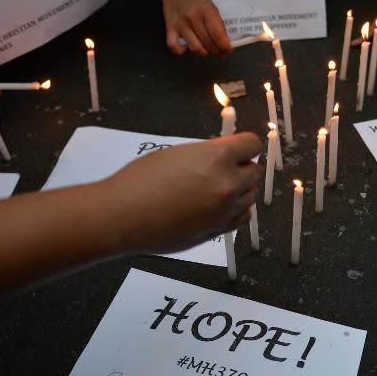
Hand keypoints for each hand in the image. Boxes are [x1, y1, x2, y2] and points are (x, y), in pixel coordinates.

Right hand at [106, 133, 261, 253]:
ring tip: (215, 188)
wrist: (122, 216)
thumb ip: (207, 153)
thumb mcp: (176, 153)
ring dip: (239, 189)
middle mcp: (227, 184)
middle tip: (220, 169)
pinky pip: (243, 217)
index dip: (244, 145)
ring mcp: (224, 210)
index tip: (237, 147)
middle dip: (240, 167)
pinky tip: (219, 206)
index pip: (253, 144)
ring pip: (251, 195)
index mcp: (217, 158)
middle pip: (254, 171)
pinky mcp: (218, 231)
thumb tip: (224, 154)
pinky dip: (236, 209)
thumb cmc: (141, 180)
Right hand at [161, 0, 231, 56]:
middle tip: (220, 52)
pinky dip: (182, 51)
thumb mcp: (211, 6)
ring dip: (203, 53)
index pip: (218, 36)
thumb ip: (217, 23)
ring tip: (207, 50)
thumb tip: (224, 42)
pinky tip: (187, 47)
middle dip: (217, 52)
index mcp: (207, 11)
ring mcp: (181, 24)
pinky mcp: (170, 28)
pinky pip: (174, 47)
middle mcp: (193, 18)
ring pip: (195, 48)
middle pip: (208, 44)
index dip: (225, 47)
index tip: (228, 50)